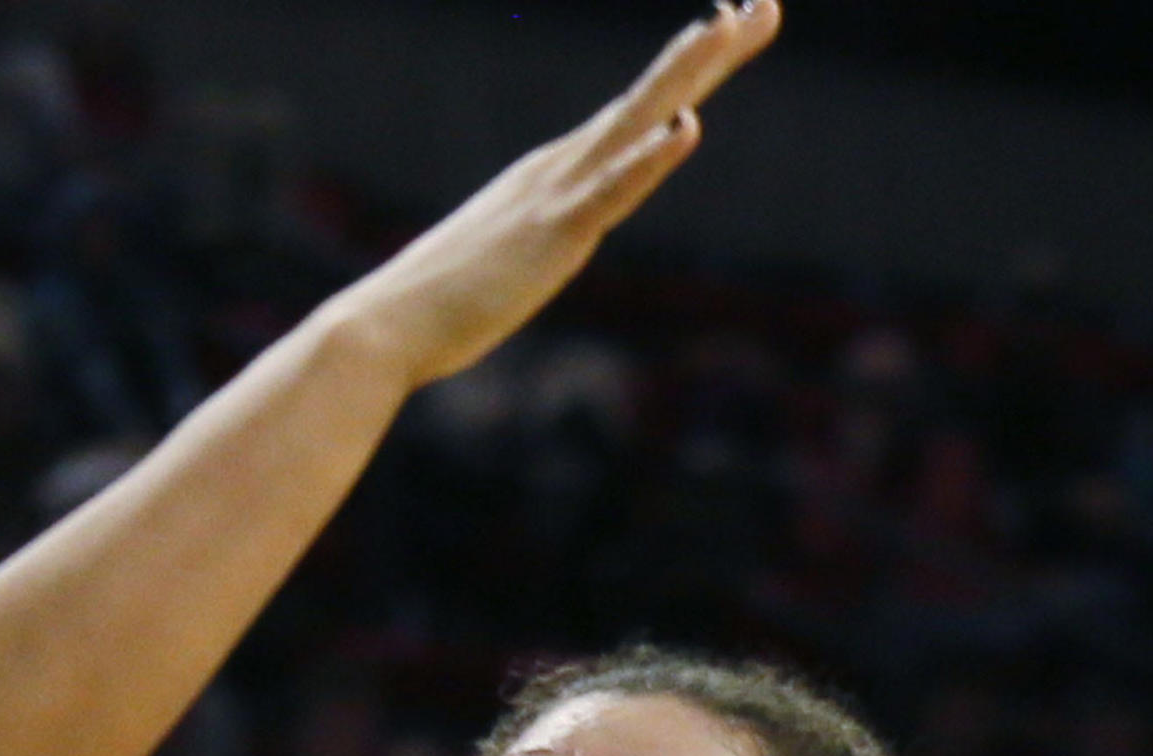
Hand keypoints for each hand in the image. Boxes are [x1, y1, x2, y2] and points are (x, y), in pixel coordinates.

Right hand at [322, 0, 779, 391]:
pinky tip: (688, 128)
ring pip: (638, 123)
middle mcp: (563, 166)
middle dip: (712, 50)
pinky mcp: (553, 236)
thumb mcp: (514, 258)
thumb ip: (542, 236)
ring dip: (687, 74)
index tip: (738, 21)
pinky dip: (650, 160)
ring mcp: (558, 195)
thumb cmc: (444, 302)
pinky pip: (611, 193)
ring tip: (731, 24)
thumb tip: (553, 235)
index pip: (643, 111)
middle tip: (765, 4)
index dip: (694, 66)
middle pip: (654, 98)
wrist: (386, 327)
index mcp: (559, 171)